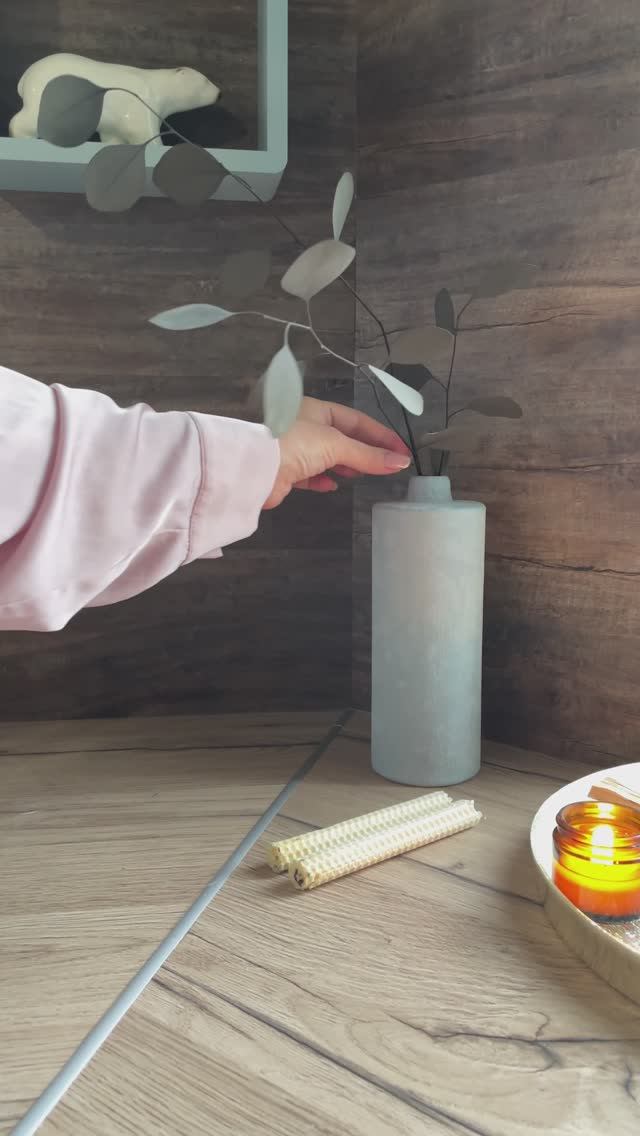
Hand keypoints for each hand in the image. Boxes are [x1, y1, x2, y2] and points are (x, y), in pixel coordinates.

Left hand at [263, 397, 410, 509]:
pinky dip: (323, 479)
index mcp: (318, 410)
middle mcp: (306, 426)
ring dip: (346, 466)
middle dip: (365, 452)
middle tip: (388, 466)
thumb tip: (400, 462)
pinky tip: (333, 485)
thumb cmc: (295, 443)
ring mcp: (295, 449)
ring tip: (363, 475)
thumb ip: (368, 455)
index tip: (401, 451)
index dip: (381, 436)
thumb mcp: (337, 445)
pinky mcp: (286, 471)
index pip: (357, 421)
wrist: (255, 467)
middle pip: (344, 439)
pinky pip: (310, 474)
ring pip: (328, 457)